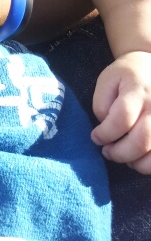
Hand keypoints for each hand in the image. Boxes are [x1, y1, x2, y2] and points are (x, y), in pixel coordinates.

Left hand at [91, 51, 150, 173]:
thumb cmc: (128, 74)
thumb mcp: (108, 79)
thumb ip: (102, 103)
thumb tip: (106, 128)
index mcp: (138, 90)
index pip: (122, 118)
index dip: (106, 133)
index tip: (96, 137)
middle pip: (141, 140)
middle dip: (119, 153)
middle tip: (107, 152)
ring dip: (136, 163)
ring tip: (124, 157)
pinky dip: (150, 165)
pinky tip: (140, 159)